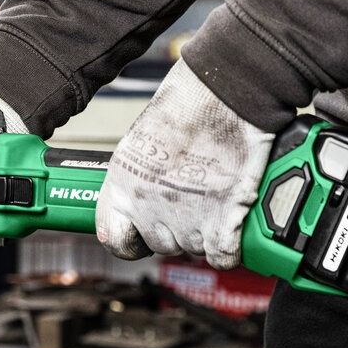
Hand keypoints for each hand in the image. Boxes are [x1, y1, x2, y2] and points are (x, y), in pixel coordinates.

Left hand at [94, 58, 274, 269]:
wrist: (225, 91)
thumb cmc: (189, 101)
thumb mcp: (145, 137)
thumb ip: (143, 173)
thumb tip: (152, 190)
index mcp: (123, 182)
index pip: (113, 236)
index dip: (131, 239)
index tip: (142, 236)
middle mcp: (148, 204)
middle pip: (160, 243)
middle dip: (176, 230)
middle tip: (193, 205)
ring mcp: (184, 218)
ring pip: (193, 248)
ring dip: (206, 233)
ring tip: (217, 203)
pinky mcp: (221, 223)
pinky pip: (223, 256)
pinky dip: (232, 246)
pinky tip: (235, 225)